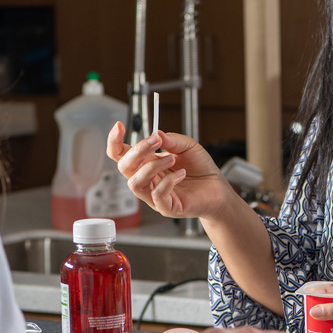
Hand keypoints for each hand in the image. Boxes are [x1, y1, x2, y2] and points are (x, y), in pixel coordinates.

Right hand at [106, 122, 229, 220]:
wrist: (218, 187)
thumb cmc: (200, 168)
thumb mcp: (188, 146)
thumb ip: (171, 139)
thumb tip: (156, 134)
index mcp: (146, 163)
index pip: (121, 154)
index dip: (115, 141)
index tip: (119, 125)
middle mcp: (147, 179)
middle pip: (124, 167)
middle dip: (137, 151)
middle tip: (155, 142)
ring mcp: (154, 196)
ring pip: (136, 183)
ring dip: (152, 166)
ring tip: (172, 159)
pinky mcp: (167, 207)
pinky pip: (157, 195)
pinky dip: (169, 181)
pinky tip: (182, 174)